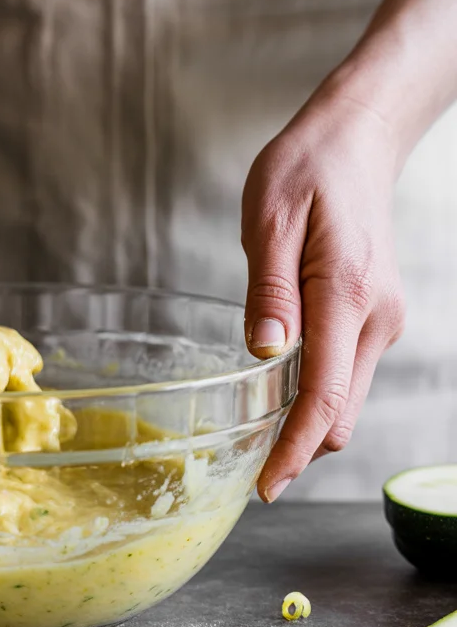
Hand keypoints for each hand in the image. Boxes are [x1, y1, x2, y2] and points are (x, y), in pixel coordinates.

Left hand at [241, 89, 406, 501]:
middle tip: (244, 466)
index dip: (292, 449)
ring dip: (305, 422)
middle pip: (341, 413)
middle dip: (296, 448)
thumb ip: (270, 290)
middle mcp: (376, 317)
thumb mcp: (270, 218)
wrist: (357, 140)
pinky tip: (277, 390)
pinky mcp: (375, 318)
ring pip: (346, 400)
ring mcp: (382, 320)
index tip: (265, 486)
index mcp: (347, 294)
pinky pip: (346, 374)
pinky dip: (315, 395)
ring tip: (252, 431)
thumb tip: (265, 356)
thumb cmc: (307, 168)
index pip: (322, 396)